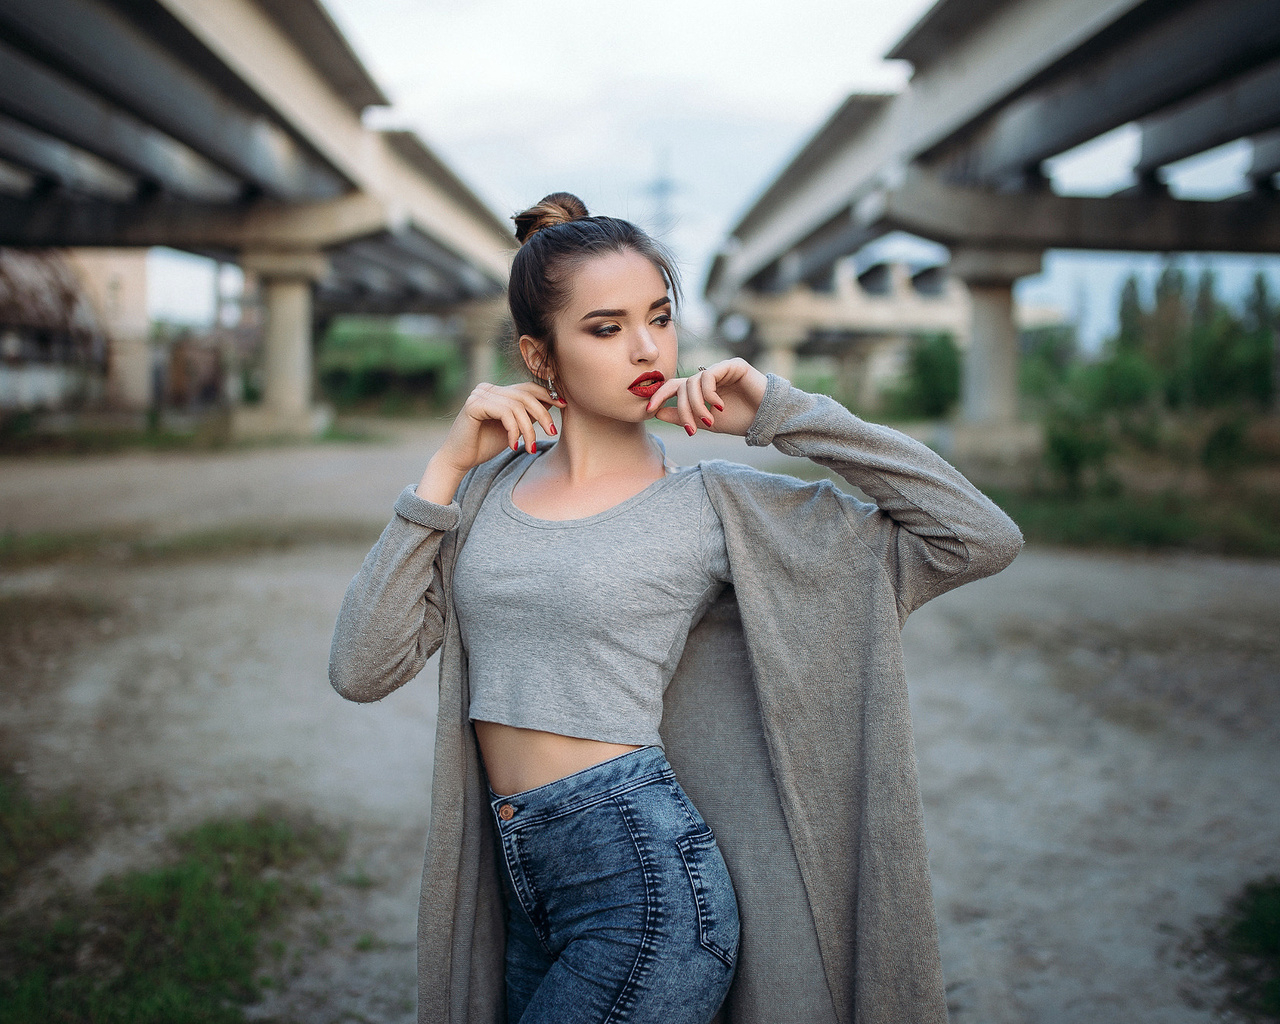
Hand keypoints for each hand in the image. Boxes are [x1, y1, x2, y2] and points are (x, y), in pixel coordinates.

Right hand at [418, 382, 563, 503]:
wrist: (459, 460)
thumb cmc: (485, 445)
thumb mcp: (514, 428)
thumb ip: (527, 414)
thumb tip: (553, 401)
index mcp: (496, 390)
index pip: (527, 387)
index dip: (547, 395)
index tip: (563, 406)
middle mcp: (486, 388)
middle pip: (525, 395)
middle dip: (543, 414)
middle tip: (552, 433)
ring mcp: (479, 394)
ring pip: (517, 406)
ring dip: (528, 430)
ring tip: (529, 448)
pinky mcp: (474, 404)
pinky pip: (505, 413)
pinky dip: (514, 430)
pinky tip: (514, 445)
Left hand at [645, 358, 767, 436]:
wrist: (767, 420)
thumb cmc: (740, 421)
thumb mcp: (705, 422)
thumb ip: (682, 416)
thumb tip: (656, 412)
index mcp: (701, 388)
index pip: (674, 387)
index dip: (659, 396)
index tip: (649, 410)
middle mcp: (709, 376)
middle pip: (681, 387)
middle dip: (682, 409)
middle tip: (691, 428)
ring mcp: (720, 369)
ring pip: (693, 383)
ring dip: (696, 405)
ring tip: (708, 421)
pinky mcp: (732, 365)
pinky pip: (709, 375)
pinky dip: (709, 394)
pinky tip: (719, 407)